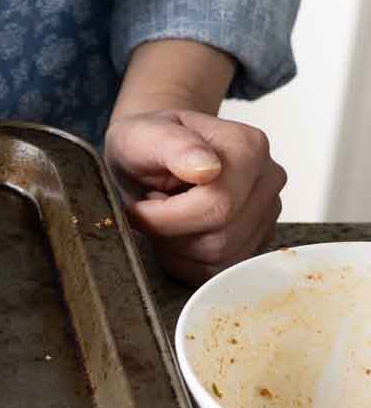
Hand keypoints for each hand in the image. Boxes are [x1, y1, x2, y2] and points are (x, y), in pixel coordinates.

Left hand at [105, 108, 286, 283]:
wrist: (149, 154)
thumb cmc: (145, 144)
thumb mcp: (142, 136)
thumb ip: (174, 147)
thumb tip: (207, 168)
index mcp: (247, 147)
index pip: (216, 207)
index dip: (165, 219)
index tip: (139, 207)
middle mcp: (268, 179)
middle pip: (220, 239)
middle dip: (170, 235)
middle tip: (148, 213)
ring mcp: (267, 212)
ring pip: (221, 260)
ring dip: (177, 249)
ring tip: (163, 219)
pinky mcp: (257, 239)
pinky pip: (220, 271)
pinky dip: (186, 262)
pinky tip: (174, 235)